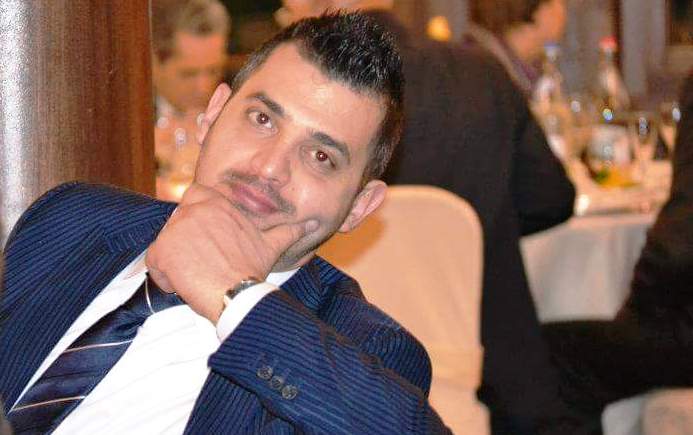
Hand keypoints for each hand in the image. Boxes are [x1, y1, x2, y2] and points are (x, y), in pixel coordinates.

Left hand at [145, 182, 316, 322]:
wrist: (238, 293)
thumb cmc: (253, 270)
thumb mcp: (272, 245)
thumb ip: (289, 230)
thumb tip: (313, 224)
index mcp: (218, 204)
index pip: (196, 194)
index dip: (196, 214)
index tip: (204, 235)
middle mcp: (195, 210)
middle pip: (177, 221)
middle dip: (184, 240)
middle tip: (201, 261)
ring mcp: (177, 229)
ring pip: (166, 244)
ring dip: (177, 261)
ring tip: (198, 276)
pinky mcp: (163, 250)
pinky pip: (155, 265)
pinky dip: (165, 279)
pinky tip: (185, 286)